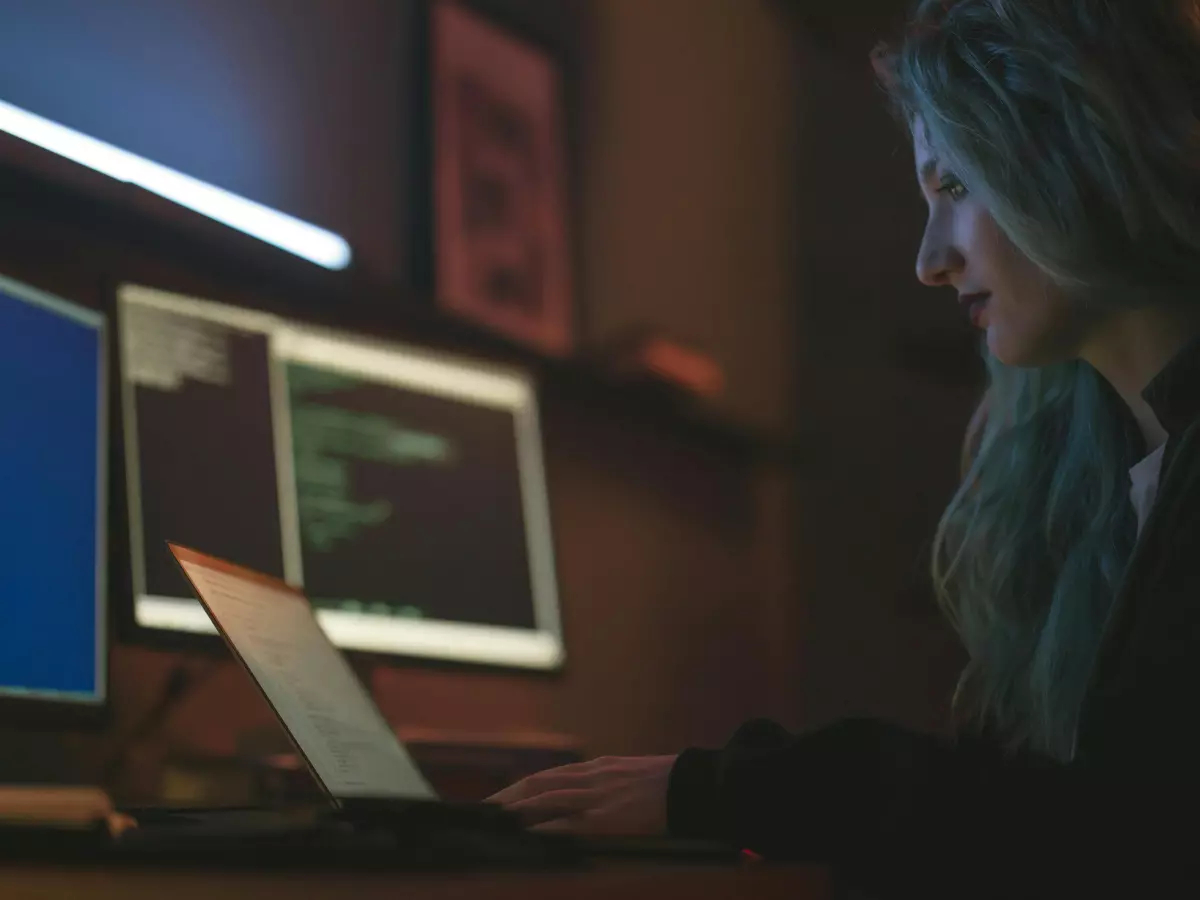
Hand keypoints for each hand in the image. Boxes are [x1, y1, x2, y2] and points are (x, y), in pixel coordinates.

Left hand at [487, 755, 676, 834]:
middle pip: (539, 783)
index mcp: (599, 768)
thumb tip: (585, 796)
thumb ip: (607, 784)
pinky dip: (544, 828)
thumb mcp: (632, 776)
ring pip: (546, 798)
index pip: (549, 776)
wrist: (697, 786)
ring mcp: (599, 796)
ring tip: (492, 821)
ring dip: (515, 810)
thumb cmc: (669, 786)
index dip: (521, 787)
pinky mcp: (609, 818)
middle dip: (507, 796)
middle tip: (482, 810)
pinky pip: (569, 823)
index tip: (500, 798)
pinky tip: (527, 836)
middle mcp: (593, 777)